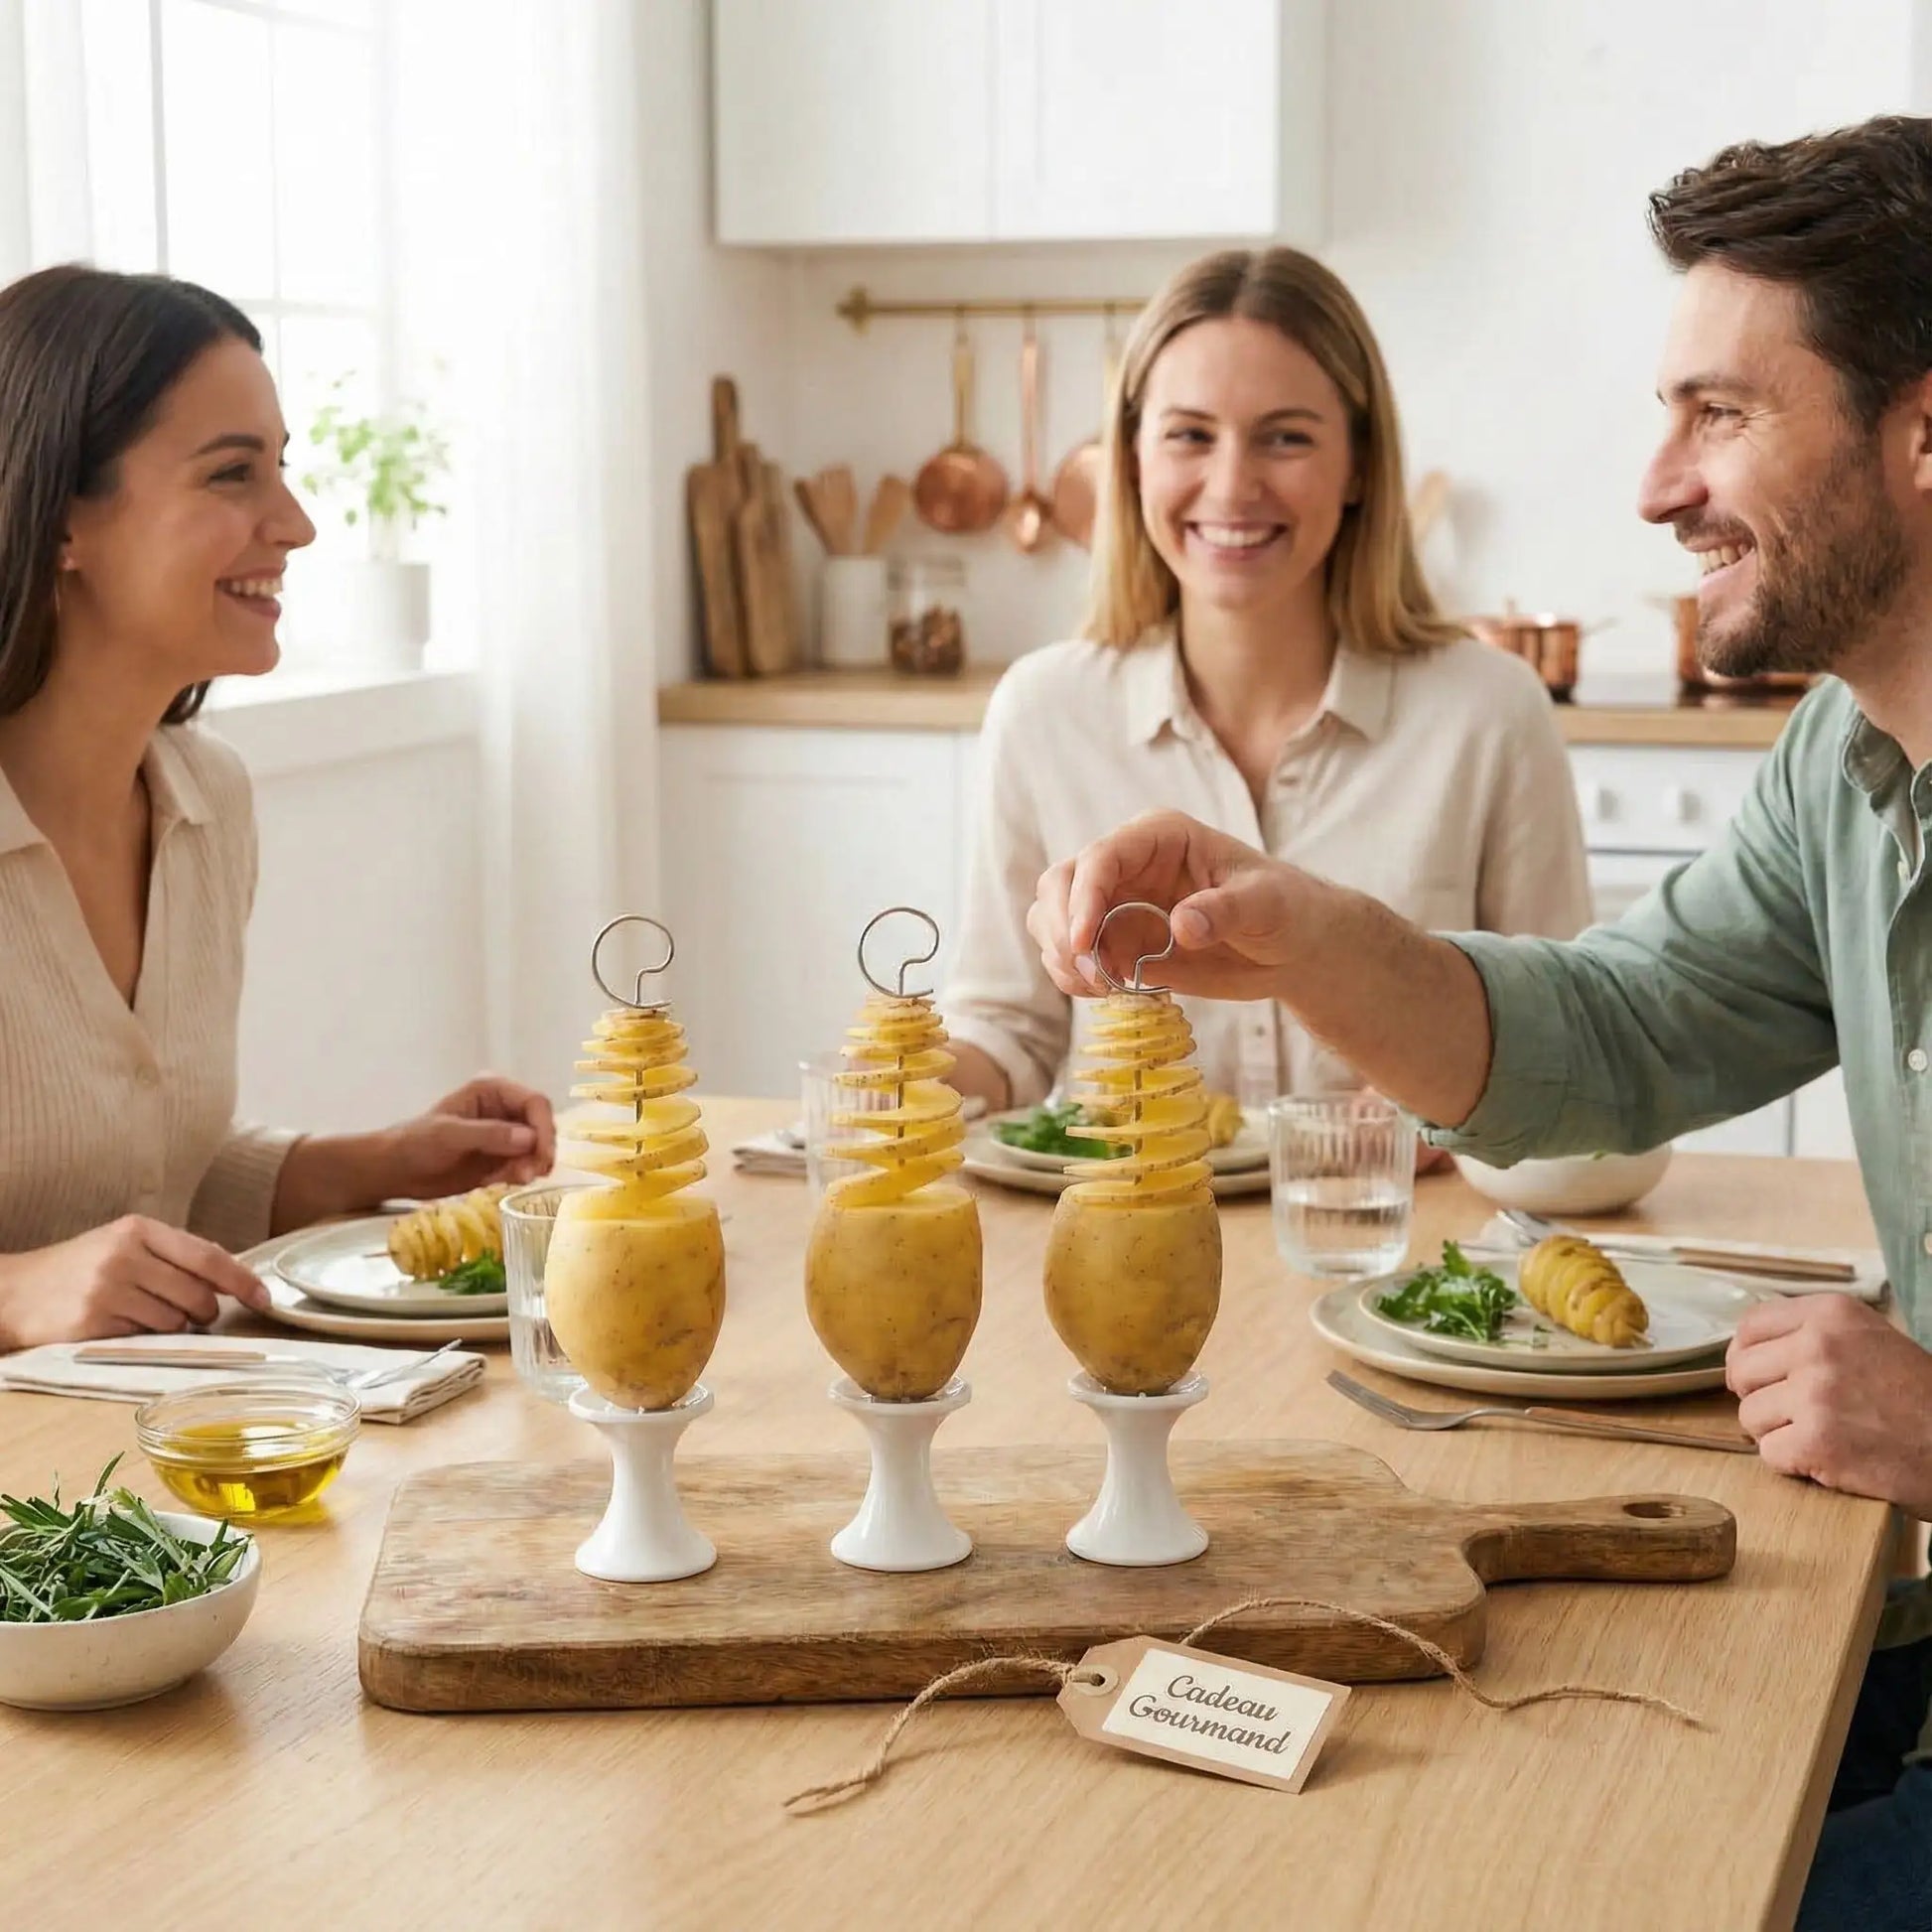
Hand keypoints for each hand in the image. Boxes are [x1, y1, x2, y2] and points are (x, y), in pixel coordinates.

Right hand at [0, 1217, 270, 1349]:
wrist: (14, 1291)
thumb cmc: (80, 1268)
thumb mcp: (125, 1245)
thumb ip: (175, 1256)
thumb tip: (233, 1278)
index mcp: (139, 1230)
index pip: (207, 1256)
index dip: (242, 1281)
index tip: (264, 1299)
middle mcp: (126, 1255)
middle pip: (198, 1294)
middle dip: (207, 1312)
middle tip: (196, 1314)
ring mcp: (108, 1289)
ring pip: (175, 1320)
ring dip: (175, 1326)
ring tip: (148, 1315)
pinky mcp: (93, 1322)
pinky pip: (146, 1337)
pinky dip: (146, 1337)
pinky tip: (125, 1325)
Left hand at [377, 1075, 556, 1199]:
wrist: (396, 1171)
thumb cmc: (415, 1143)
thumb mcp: (449, 1136)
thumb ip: (489, 1135)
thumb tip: (530, 1139)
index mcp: (493, 1090)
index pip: (535, 1103)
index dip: (544, 1128)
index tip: (541, 1156)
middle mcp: (505, 1109)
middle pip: (543, 1126)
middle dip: (540, 1151)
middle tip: (529, 1174)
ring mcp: (505, 1134)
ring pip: (538, 1148)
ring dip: (533, 1166)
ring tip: (512, 1180)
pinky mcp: (502, 1158)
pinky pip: (526, 1165)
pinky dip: (521, 1175)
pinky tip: (501, 1182)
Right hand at [1029, 811, 1307, 1001]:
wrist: (1291, 949)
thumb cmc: (1285, 909)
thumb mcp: (1267, 905)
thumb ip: (1226, 910)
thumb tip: (1181, 925)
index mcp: (1159, 837)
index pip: (1101, 857)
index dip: (1083, 898)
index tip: (1083, 942)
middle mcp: (1128, 865)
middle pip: (1060, 883)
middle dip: (1062, 929)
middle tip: (1091, 975)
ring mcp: (1116, 904)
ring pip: (1053, 918)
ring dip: (1062, 956)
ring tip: (1100, 988)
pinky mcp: (1116, 941)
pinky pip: (1071, 955)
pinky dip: (1074, 976)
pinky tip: (1104, 993)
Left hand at [1726, 1294, 1931, 1516]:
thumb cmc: (1920, 1398)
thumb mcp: (1871, 1340)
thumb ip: (1814, 1335)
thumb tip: (1747, 1348)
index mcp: (1831, 1313)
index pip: (1750, 1326)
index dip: (1747, 1356)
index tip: (1762, 1377)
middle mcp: (1819, 1345)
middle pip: (1741, 1372)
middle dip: (1760, 1398)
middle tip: (1794, 1415)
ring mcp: (1817, 1392)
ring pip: (1750, 1415)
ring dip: (1777, 1433)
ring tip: (1821, 1436)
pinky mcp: (1819, 1440)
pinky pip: (1770, 1453)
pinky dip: (1794, 1464)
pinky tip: (1828, 1459)